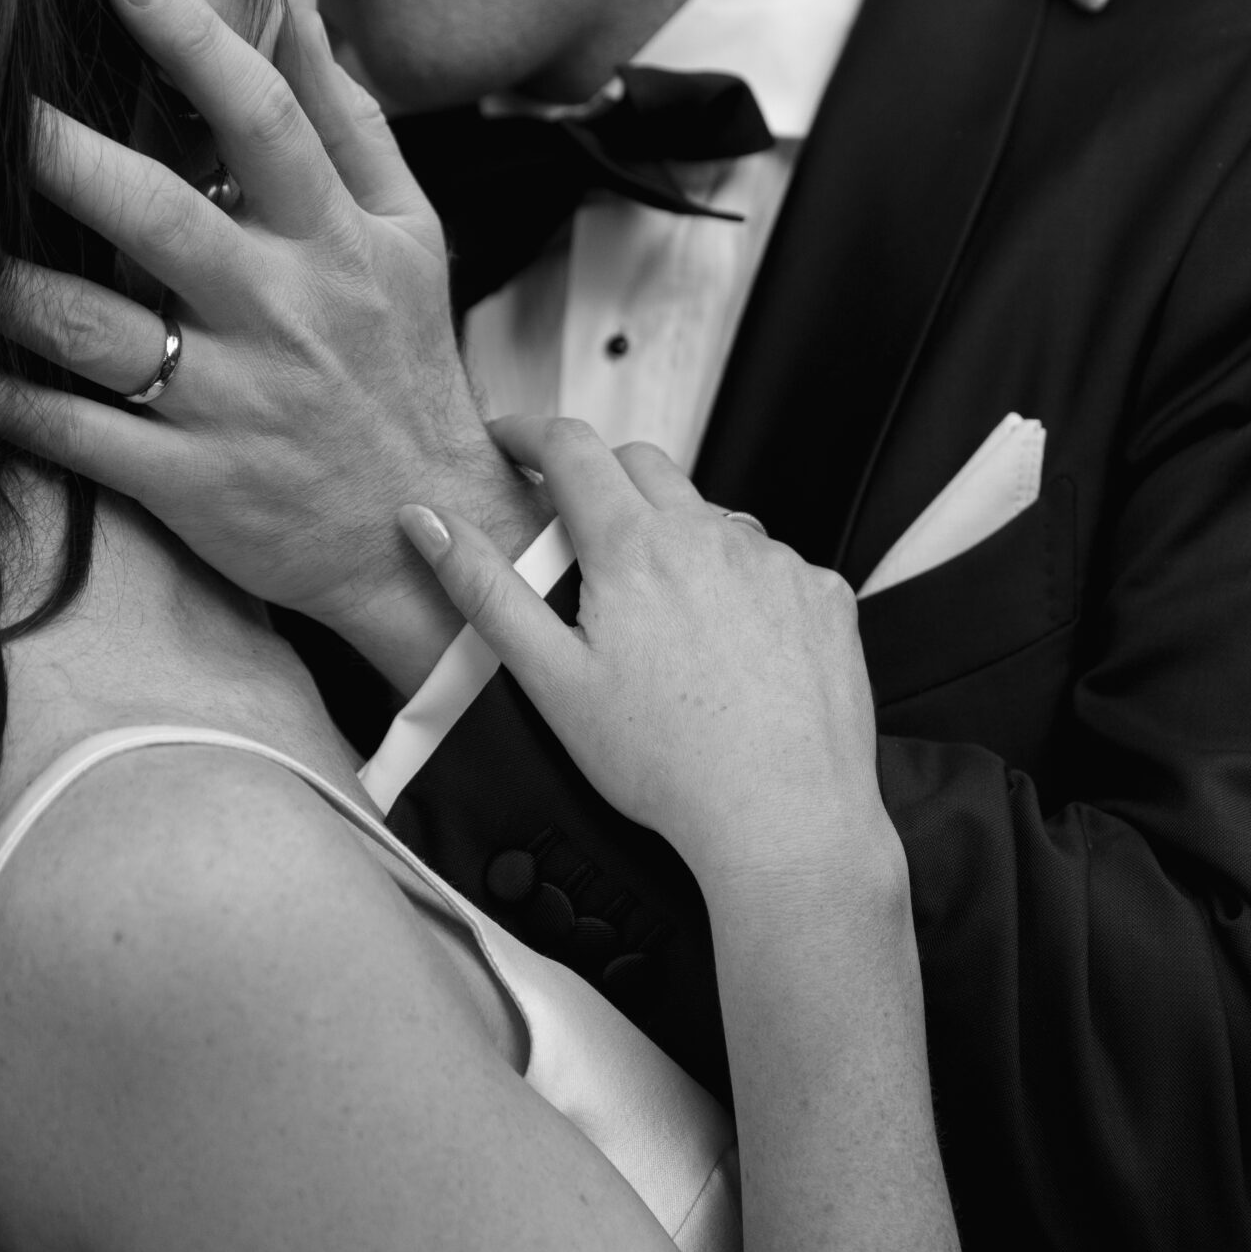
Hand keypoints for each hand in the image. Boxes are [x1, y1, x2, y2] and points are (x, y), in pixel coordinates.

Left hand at [0, 0, 546, 695]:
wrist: (429, 530)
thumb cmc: (404, 366)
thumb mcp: (410, 236)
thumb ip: (349, 123)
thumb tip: (298, 7)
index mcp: (335, 241)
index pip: (267, 121)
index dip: (196, 41)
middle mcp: (282, 313)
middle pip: (158, 217)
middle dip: (65, 156)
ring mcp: (233, 402)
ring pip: (96, 332)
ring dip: (9, 286)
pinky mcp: (192, 483)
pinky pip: (77, 435)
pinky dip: (9, 403)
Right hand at [399, 418, 884, 890]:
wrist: (781, 817)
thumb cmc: (663, 763)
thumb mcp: (551, 679)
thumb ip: (485, 590)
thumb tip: (426, 521)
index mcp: (635, 546)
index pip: (572, 449)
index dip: (530, 434)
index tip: (510, 442)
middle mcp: (711, 535)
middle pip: (644, 465)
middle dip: (600, 477)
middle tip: (576, 531)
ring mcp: (776, 562)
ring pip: (711, 517)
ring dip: (676, 537)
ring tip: (659, 614)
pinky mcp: (824, 595)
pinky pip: (772, 564)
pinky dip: (740, 583)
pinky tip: (729, 646)